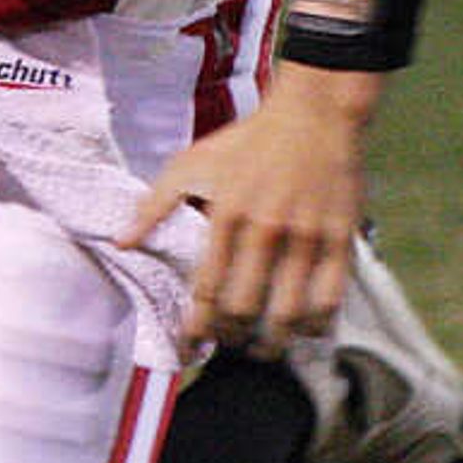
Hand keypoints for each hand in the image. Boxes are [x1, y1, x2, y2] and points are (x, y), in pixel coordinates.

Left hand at [117, 63, 375, 355]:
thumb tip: (121, 243)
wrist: (316, 113)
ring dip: (274, 341)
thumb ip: (154, 204)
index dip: (195, 329)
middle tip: (229, 343)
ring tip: (265, 349)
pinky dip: (317, 323)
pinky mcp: (340, 237)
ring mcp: (307, 236)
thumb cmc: (249, 140)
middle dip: (232, 338)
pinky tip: (307, 330)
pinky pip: (331, 296)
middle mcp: (265, 230)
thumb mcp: (193, 162)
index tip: (188, 349)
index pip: (205, 290)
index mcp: (226, 215)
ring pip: (288, 312)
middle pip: (245, 309)